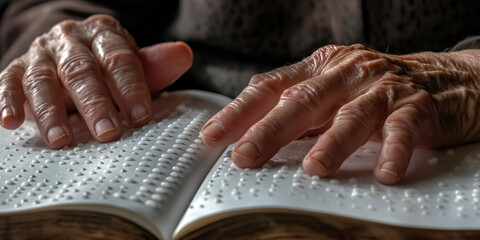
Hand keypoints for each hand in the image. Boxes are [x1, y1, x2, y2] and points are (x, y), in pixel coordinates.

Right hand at [0, 14, 192, 148]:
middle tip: (108, 134)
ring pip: (44, 79)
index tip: (141, 117)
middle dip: (96, 104)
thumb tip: (184, 54)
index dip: (131, 88)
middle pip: (82, 70)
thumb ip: (154, 65)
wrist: (68, 50)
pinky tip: (12, 122)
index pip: (119, 59)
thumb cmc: (106, 64)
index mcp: (104, 34)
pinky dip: (8, 101)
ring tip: (62, 140)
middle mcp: (70, 39)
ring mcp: (41, 53)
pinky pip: (8, 82)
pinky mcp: (16, 68)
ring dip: (51, 111)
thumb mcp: (131, 63)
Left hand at [201, 44, 479, 183]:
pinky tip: (384, 173)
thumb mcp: (331, 90)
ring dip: (331, 143)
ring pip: (351, 116)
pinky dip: (393, 151)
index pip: (272, 86)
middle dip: (270, 130)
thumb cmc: (376, 89)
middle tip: (246, 156)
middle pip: (303, 100)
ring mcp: (382, 89)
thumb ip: (297, 106)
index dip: (240, 110)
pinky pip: (403, 130)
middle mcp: (347, 74)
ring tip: (313, 168)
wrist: (447, 78)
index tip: (213, 135)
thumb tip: (250, 128)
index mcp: (320, 69)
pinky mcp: (417, 107)